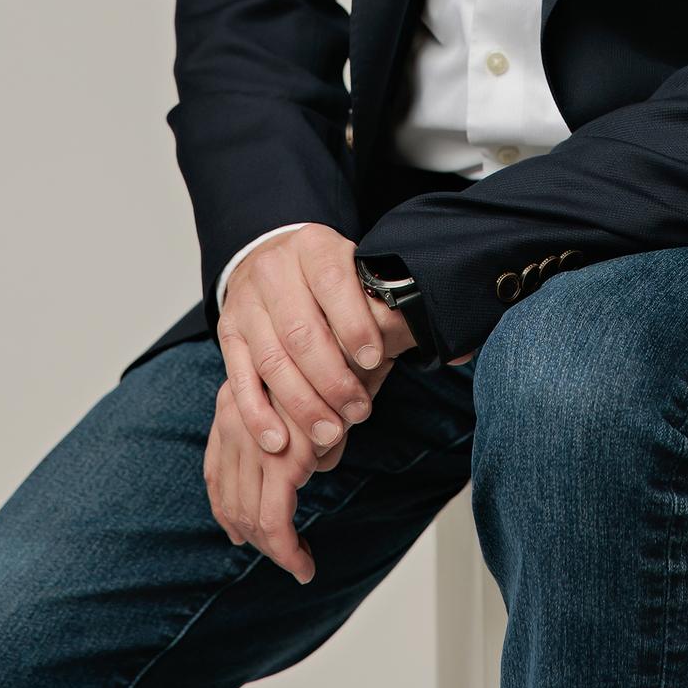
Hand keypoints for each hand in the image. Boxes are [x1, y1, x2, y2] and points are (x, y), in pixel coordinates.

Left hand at [202, 358, 394, 583]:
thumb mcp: (310, 391)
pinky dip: (288, 552)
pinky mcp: (284, 461)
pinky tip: (304, 565)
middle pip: (231, 499)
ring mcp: (255, 442)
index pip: (216, 470)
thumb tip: (317, 466)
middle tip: (279, 553)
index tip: (241, 533)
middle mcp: (234, 421)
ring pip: (251, 516)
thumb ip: (302, 425)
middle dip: (252, 535)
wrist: (354, 336)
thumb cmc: (339, 358)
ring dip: (273, 550)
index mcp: (234, 401)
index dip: (226, 508)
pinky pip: (276, 523)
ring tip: (297, 563)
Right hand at [217, 226, 411, 457]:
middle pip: (301, 331)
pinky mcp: (229, 334)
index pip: (334, 282)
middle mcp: (275, 271)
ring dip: (301, 404)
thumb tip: (458, 351)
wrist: (269, 257)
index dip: (354, 322)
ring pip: (272, 360)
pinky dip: (258, 414)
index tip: (374, 358)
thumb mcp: (358, 272)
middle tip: (357, 412)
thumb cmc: (328, 278)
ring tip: (330, 434)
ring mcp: (247, 304)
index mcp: (315, 247)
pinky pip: (239, 378)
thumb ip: (392, 307)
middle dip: (331, 378)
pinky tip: (280, 440)